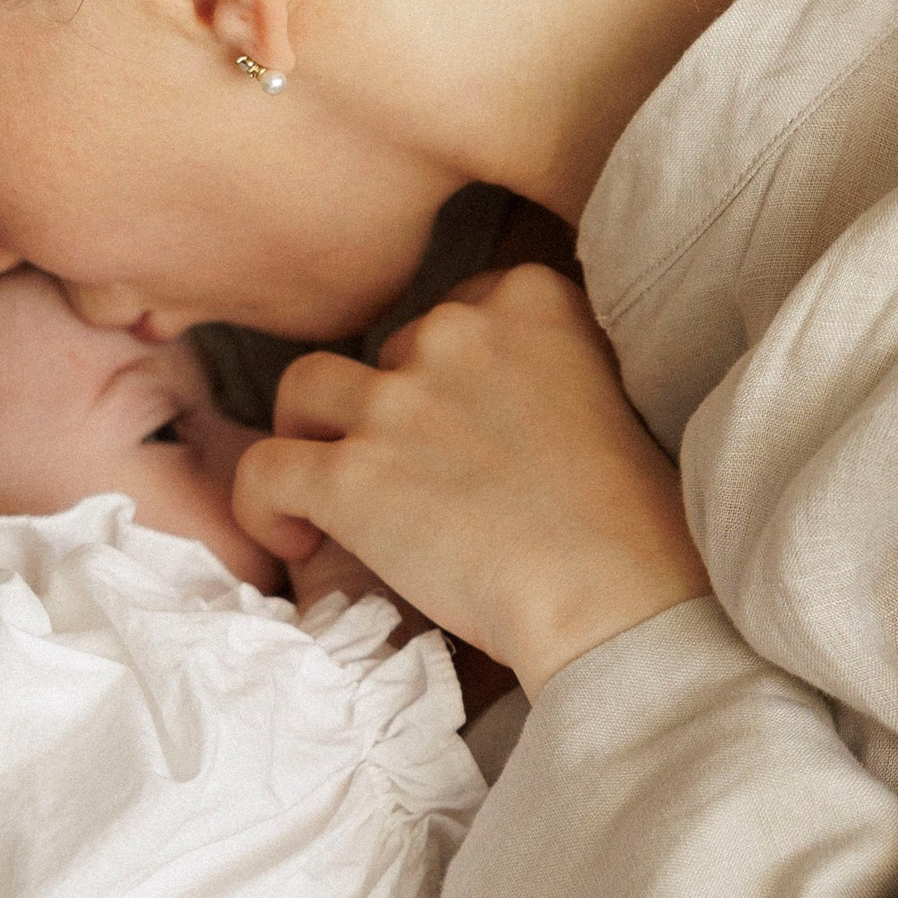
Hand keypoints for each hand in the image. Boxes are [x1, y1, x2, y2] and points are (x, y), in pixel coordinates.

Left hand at [234, 266, 709, 693]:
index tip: (460, 432)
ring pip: (304, 390)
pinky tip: (297, 542)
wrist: (619, 598)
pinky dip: (264, 506)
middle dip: (392, 412)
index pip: (453, 311)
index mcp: (531, 299)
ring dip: (314, 437)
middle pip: (385, 352)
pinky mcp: (352, 476)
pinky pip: (263, 469)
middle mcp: (456, 331)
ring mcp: (398, 401)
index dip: (446, 375)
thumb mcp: (613, 397)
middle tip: (422, 487)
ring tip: (333, 495)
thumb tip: (493, 405)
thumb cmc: (635, 524)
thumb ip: (549, 370)